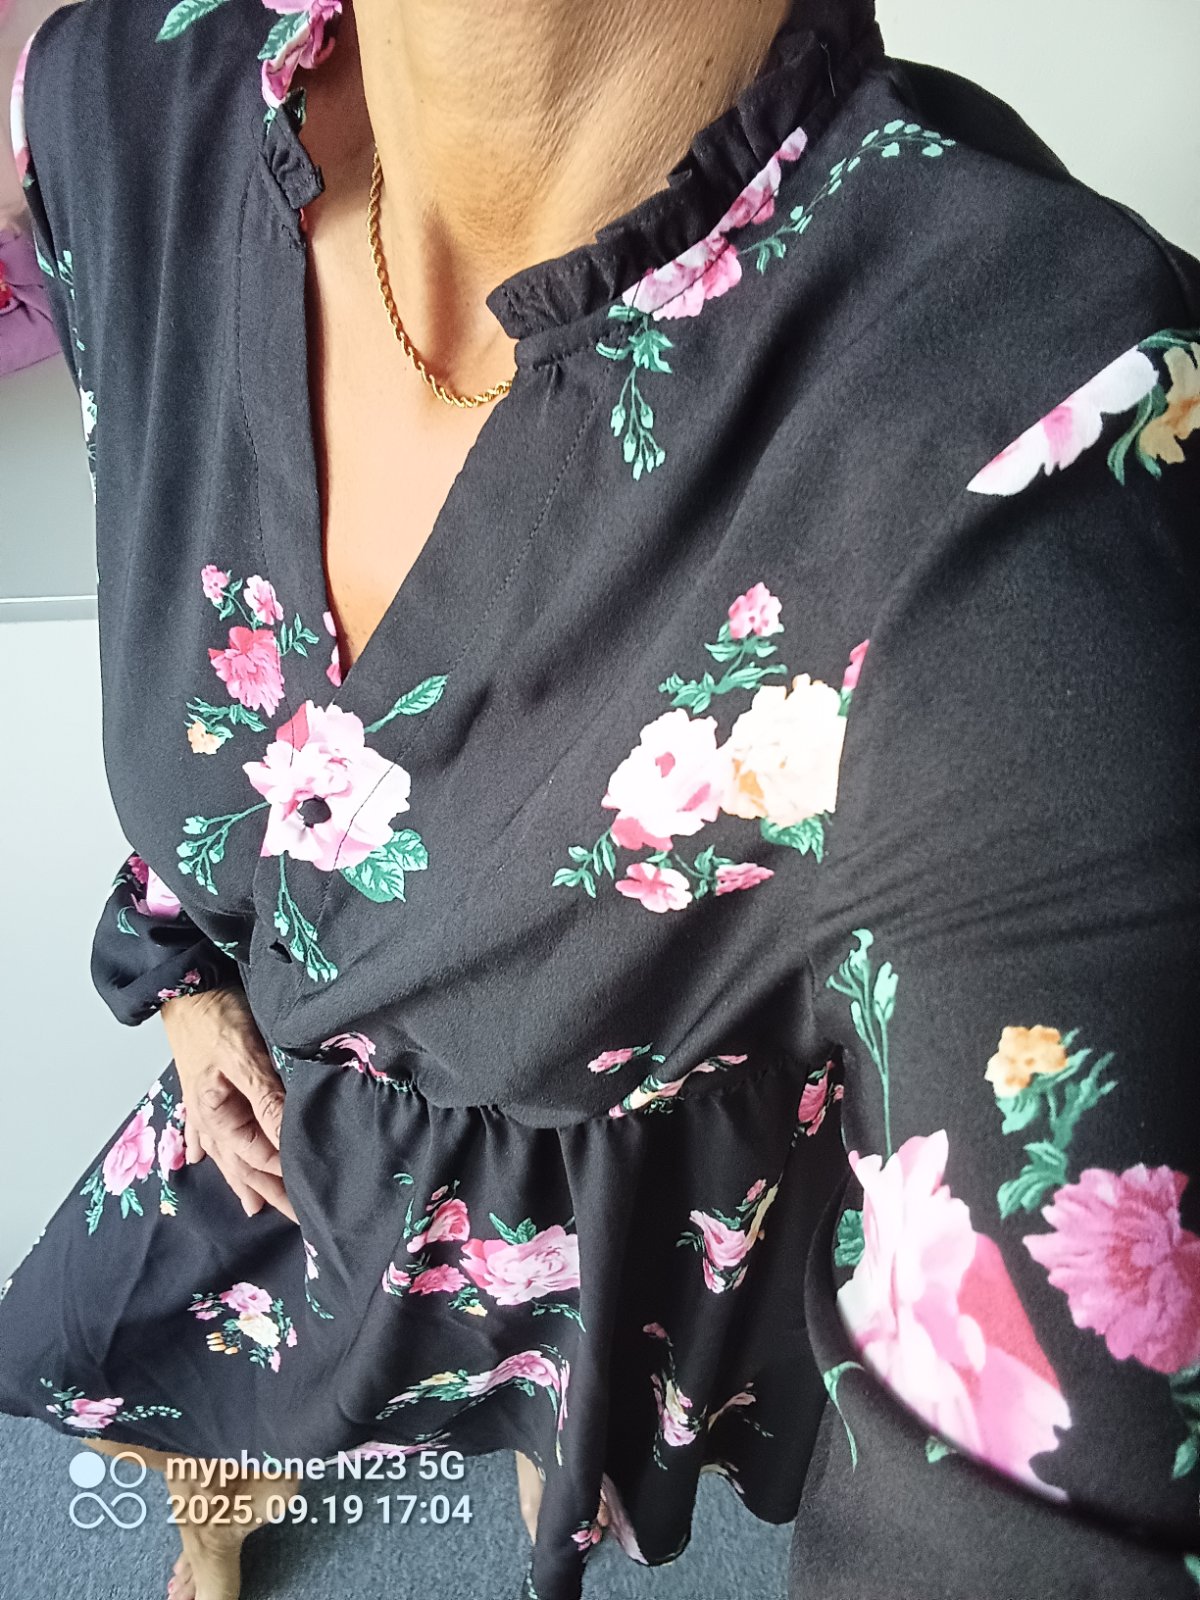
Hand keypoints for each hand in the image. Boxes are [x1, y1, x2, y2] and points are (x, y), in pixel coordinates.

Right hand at [159, 987, 297, 1223]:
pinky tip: (198, 1160)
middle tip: (301, 1221)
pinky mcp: (201, 1087)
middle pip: (244, 1165)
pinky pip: (203, 1130)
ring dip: (242, 1180)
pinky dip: (204, 1148)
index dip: (288, 1172)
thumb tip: (287, 1137)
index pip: (261, 1155)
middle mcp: (208, 1117)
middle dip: (271, 1193)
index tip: (318, 1188)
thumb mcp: (244, 1055)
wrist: (185, 981)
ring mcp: (202, 1104)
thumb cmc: (215, 1014)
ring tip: (256, 1208)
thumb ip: (266, 1097)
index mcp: (218, 1114)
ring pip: (226, 1153)